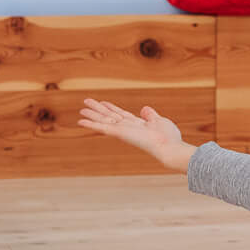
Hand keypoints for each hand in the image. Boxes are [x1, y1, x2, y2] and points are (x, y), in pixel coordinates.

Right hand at [76, 99, 195, 171]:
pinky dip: (91, 124)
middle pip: (109, 115)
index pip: (121, 114)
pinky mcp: (119, 133)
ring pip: (104, 120)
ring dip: (92, 115)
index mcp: (137, 124)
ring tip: (81, 109)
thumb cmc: (168, 137)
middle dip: (98, 109)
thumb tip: (144, 108)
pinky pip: (102, 127)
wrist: (168, 147)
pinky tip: (81, 121)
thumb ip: (150, 115)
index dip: (111, 108)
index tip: (103, 102)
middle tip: (86, 103)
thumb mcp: (159, 121)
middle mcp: (127, 127)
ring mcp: (122, 130)